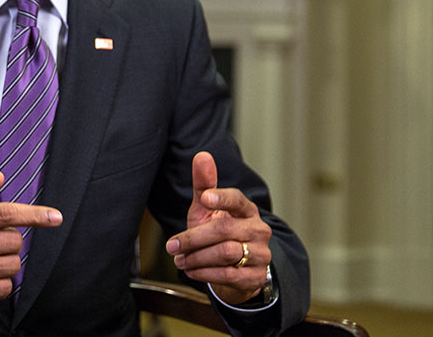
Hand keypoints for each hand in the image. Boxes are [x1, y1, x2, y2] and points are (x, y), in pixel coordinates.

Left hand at [166, 152, 272, 305]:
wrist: (238, 267)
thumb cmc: (220, 231)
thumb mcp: (207, 209)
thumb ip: (204, 183)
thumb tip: (201, 155)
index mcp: (246, 209)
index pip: (237, 199)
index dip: (221, 198)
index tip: (204, 198)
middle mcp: (258, 230)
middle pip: (223, 230)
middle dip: (193, 239)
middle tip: (172, 246)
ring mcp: (260, 254)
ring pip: (225, 253)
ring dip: (196, 258)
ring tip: (180, 259)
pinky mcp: (255, 277)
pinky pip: (228, 275)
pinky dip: (205, 273)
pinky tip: (191, 271)